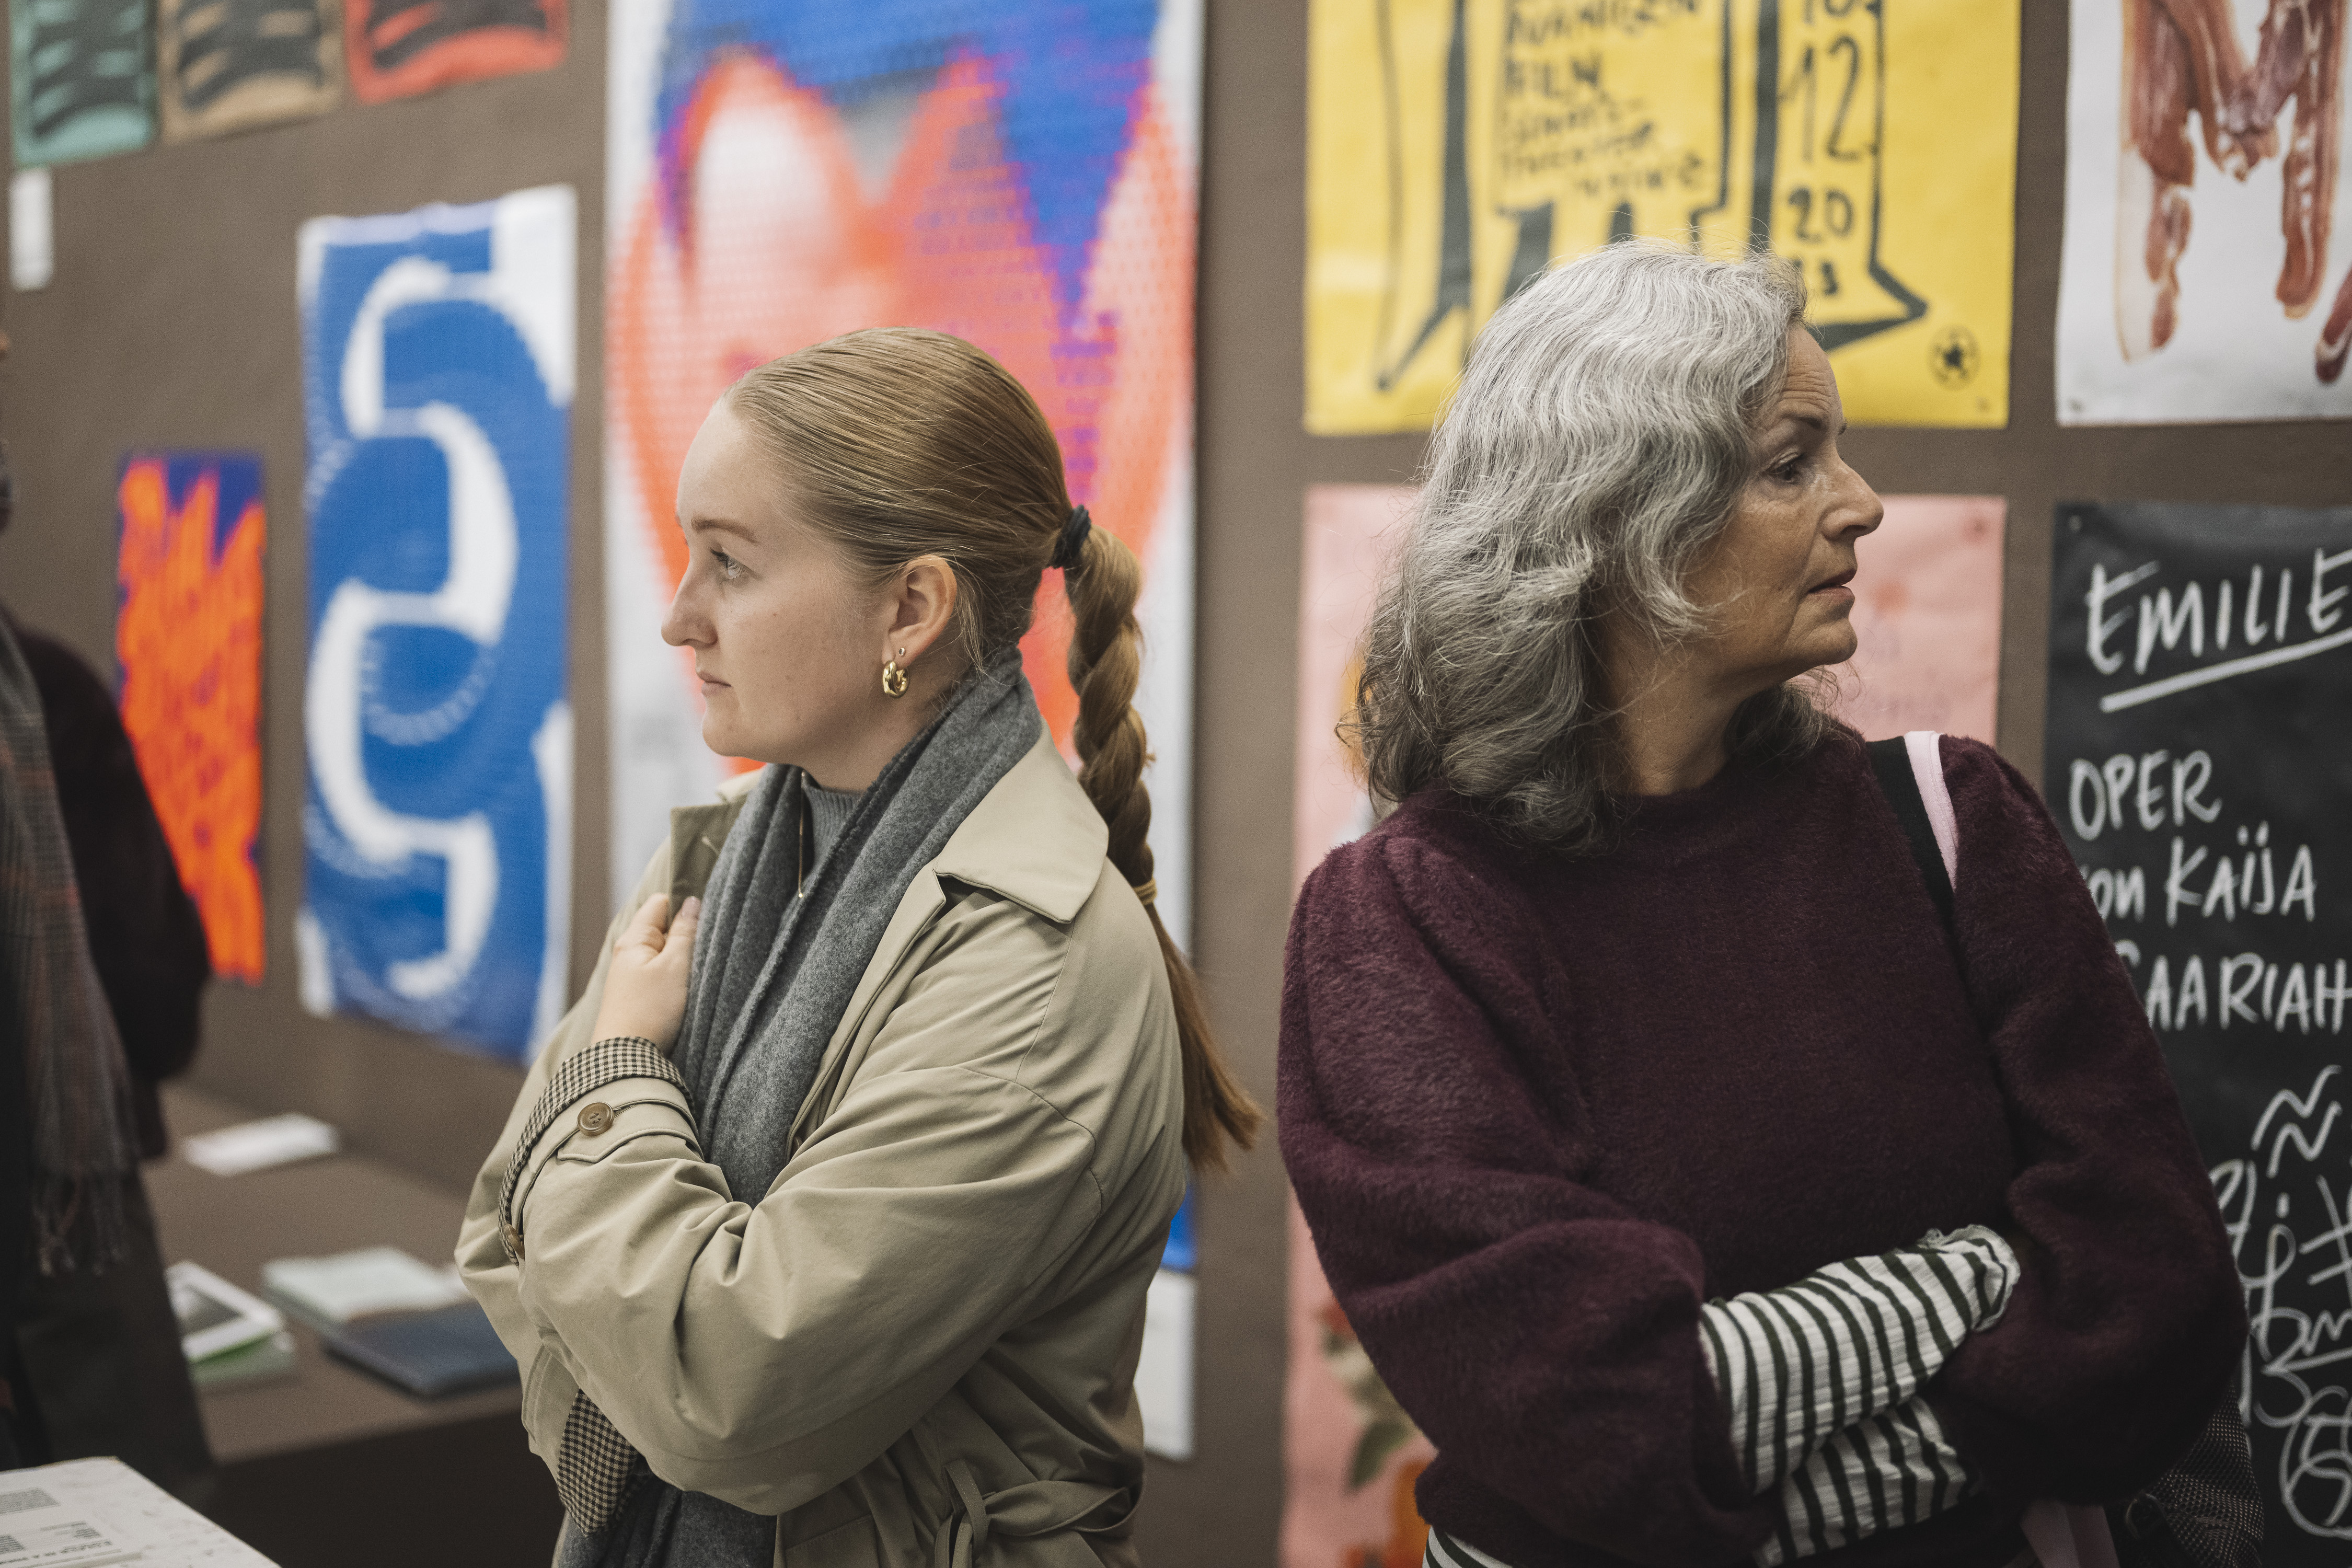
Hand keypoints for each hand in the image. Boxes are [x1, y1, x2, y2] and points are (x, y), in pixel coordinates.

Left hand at [590, 895, 700, 1051]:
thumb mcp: (676, 966)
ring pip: (663, 954)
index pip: (660, 903)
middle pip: (662, 929)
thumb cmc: (651, 1011)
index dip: (683, 907)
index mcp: (634, 939)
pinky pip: (658, 976)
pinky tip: (682, 992)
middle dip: (684, 935)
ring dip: (680, 961)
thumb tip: (693, 903)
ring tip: (693, 975)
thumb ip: (685, 932)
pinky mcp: (634, 997)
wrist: (626, 1059)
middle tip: (702, 953)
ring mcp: (629, 977)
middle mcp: (627, 954)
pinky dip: (672, 978)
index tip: (703, 923)